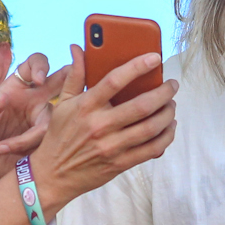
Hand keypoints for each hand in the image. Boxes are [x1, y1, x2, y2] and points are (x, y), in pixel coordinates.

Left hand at [0, 52, 67, 198]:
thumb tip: (2, 98)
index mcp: (17, 86)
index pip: (35, 63)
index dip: (41, 66)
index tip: (39, 80)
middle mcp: (35, 99)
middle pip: (62, 80)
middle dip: (73, 79)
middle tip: (69, 90)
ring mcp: (44, 119)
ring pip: (57, 117)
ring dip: (33, 134)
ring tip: (5, 147)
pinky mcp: (48, 138)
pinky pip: (52, 138)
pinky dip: (32, 147)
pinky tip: (16, 156)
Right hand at [27, 47, 176, 215]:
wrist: (52, 175)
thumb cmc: (59, 136)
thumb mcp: (62, 104)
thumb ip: (75, 75)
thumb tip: (78, 49)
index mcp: (86, 106)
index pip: (114, 80)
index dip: (137, 66)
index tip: (155, 57)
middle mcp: (100, 125)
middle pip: (142, 105)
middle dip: (164, 92)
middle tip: (172, 85)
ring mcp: (111, 146)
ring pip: (151, 128)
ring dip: (168, 114)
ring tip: (171, 105)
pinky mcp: (120, 163)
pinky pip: (152, 149)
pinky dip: (166, 137)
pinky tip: (169, 127)